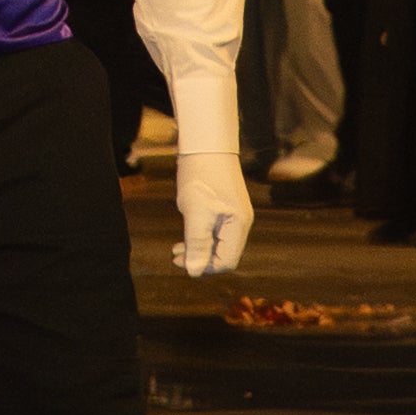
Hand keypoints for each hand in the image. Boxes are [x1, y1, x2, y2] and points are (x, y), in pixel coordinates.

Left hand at [175, 143, 254, 279]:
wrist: (206, 142)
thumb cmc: (201, 175)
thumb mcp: (195, 212)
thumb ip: (196, 242)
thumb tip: (194, 272)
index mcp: (238, 226)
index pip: (226, 261)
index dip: (204, 267)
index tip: (181, 262)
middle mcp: (241, 222)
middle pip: (223, 254)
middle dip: (199, 259)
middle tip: (175, 256)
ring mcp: (234, 214)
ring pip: (218, 242)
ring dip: (197, 248)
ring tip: (176, 248)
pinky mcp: (226, 206)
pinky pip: (215, 230)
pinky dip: (200, 235)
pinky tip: (185, 232)